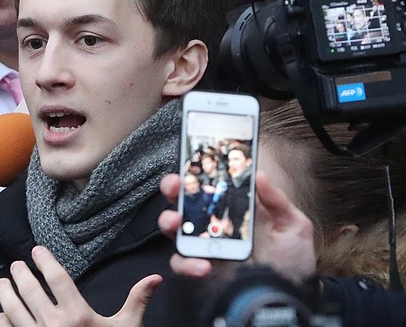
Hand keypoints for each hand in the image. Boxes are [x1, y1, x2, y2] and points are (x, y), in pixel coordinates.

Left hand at [0, 245, 161, 326]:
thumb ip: (137, 301)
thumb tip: (155, 278)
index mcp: (78, 315)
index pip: (56, 279)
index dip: (45, 261)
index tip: (37, 251)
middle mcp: (54, 325)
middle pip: (30, 291)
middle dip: (20, 275)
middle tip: (15, 266)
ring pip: (14, 311)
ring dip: (6, 296)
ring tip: (2, 284)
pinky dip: (3, 324)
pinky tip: (2, 316)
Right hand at [158, 171, 315, 283]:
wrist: (291, 296)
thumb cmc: (292, 260)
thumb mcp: (292, 225)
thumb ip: (277, 200)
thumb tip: (259, 175)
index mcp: (234, 208)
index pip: (209, 185)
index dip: (195, 172)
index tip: (190, 165)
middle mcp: (215, 225)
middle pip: (184, 201)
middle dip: (173, 189)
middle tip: (176, 188)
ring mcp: (206, 247)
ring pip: (175, 229)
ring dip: (170, 221)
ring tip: (179, 223)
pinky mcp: (202, 269)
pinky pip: (182, 263)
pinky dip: (186, 263)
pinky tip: (203, 265)